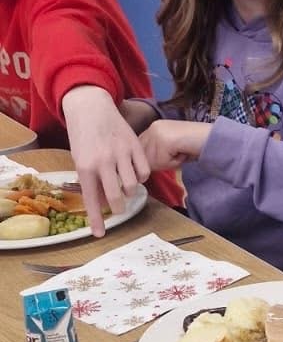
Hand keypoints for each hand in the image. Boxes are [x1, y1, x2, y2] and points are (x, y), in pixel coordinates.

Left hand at [60, 85, 150, 236]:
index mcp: (85, 167)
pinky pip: (143, 171)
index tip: (99, 234)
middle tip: (119, 207)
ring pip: (132, 185)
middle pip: (116, 196)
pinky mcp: (134, 146)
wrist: (91, 107)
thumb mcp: (80, 158)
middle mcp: (103, 162)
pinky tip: (134, 173)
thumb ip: (90, 179)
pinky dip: (141, 177)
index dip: (96, 219)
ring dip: (130, 191)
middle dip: (119, 207)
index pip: (92, 199)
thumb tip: (101, 202)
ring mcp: (121, 153)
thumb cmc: (83, 135)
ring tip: (125, 186)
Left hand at [139, 119, 211, 172]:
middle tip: (179, 153)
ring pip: (153, 162)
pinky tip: (185, 153)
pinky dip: (175, 163)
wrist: (214, 137)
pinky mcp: (164, 141)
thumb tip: (144, 166)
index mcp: (154, 126)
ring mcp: (157, 133)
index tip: (170, 156)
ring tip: (182, 153)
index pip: (140, 149)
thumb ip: (157, 151)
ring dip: (169, 163)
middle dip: (161, 162)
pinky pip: (163, 163)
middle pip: (144, 157)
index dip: (153, 159)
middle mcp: (153, 127)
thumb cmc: (197, 145)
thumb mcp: (172, 146)